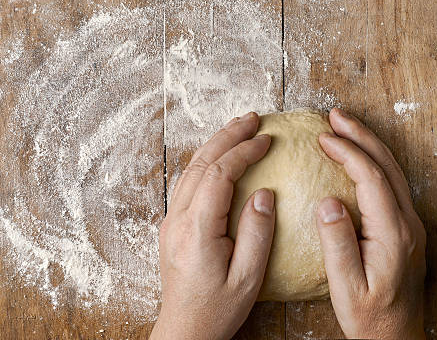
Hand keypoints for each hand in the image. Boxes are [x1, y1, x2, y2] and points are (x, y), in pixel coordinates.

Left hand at [150, 112, 274, 339]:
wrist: (184, 328)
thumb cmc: (217, 308)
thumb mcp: (248, 277)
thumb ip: (257, 233)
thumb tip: (264, 193)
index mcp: (197, 229)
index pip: (219, 175)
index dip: (243, 151)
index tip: (266, 139)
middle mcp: (178, 218)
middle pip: (201, 163)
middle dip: (227, 136)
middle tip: (252, 118)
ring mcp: (171, 220)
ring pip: (190, 169)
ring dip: (214, 145)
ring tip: (237, 129)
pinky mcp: (171, 224)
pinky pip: (187, 182)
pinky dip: (204, 162)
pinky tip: (218, 157)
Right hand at [316, 108, 426, 338]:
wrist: (397, 337)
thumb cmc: (370, 317)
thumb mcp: (346, 286)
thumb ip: (338, 243)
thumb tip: (327, 202)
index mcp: (393, 234)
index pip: (371, 179)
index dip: (348, 153)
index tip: (323, 138)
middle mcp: (407, 224)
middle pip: (386, 166)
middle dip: (361, 136)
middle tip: (335, 115)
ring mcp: (410, 225)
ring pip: (392, 171)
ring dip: (369, 144)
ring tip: (345, 126)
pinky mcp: (404, 229)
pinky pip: (390, 183)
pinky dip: (373, 161)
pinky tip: (358, 157)